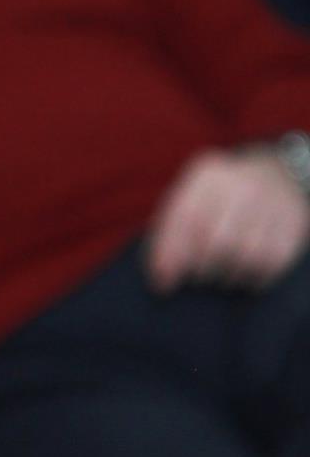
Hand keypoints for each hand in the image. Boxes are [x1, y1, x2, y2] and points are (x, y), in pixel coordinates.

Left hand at [147, 145, 309, 292]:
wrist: (280, 174)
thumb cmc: (223, 194)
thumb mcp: (192, 194)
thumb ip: (171, 228)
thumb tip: (160, 274)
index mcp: (209, 176)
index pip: (187, 219)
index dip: (172, 255)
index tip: (163, 282)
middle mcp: (243, 186)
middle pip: (217, 241)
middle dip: (200, 268)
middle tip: (194, 277)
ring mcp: (273, 205)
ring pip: (246, 256)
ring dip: (226, 276)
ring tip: (217, 276)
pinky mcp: (295, 225)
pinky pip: (272, 264)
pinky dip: (253, 279)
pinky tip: (243, 277)